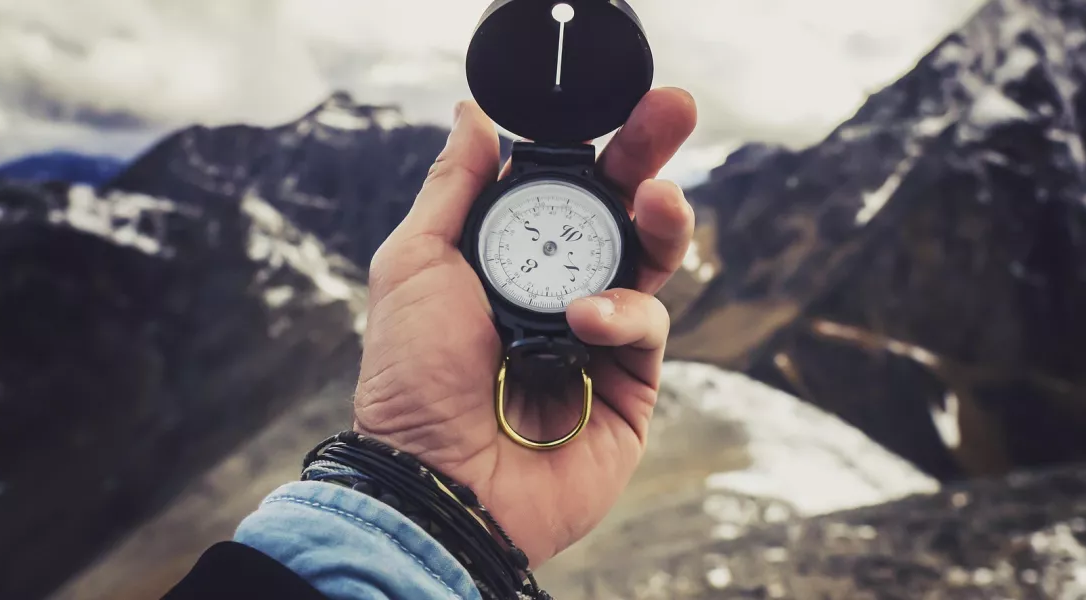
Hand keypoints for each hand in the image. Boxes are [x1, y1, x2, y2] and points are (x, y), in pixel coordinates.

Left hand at [354, 89, 696, 567]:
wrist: (436, 480)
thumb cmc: (412, 378)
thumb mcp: (415, 263)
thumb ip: (455, 187)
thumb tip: (473, 115)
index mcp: (507, 259)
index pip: (562, 188)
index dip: (593, 146)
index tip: (618, 106)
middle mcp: (558, 292)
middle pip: (618, 212)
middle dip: (648, 157)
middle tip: (674, 110)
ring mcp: (598, 339)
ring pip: (651, 262)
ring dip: (660, 221)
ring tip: (658, 198)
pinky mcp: (629, 386)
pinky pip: (648, 328)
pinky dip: (623, 313)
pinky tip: (587, 318)